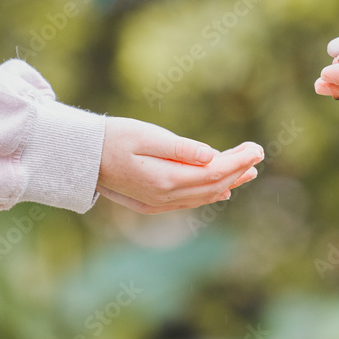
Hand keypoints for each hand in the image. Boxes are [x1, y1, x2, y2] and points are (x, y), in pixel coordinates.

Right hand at [97, 117, 263, 213]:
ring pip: (203, 196)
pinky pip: (189, 201)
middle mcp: (164, 197)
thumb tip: (212, 155)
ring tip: (249, 170)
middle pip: (212, 186)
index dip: (238, 161)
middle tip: (258, 153)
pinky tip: (222, 188)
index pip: (213, 173)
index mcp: (164, 179)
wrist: (80, 158)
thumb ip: (180, 148)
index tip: (257, 149)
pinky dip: (209, 193)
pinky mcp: (152, 203)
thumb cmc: (111, 138)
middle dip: (238, 170)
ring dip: (228, 182)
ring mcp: (158, 203)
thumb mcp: (146, 135)